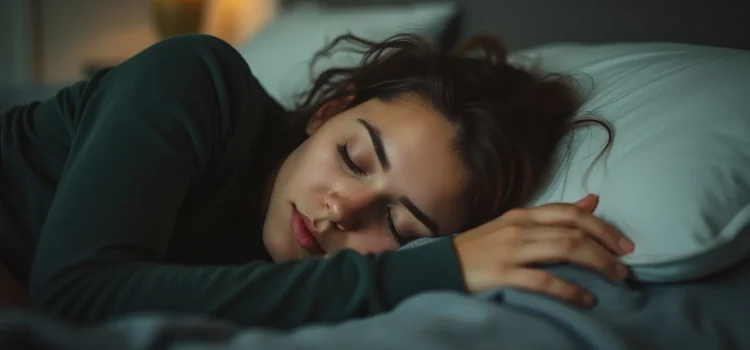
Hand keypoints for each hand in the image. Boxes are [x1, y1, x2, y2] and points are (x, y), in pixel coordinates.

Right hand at [452, 194, 633, 306]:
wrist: (440, 267)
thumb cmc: (479, 249)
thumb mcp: (515, 227)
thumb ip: (553, 217)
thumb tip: (592, 201)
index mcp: (523, 215)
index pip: (570, 212)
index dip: (602, 226)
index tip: (625, 244)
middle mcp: (520, 228)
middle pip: (574, 231)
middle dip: (607, 246)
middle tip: (627, 265)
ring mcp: (511, 250)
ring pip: (565, 250)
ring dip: (597, 264)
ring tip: (616, 279)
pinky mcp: (503, 274)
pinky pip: (544, 280)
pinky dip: (570, 291)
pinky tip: (586, 300)